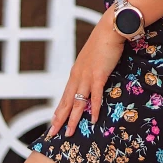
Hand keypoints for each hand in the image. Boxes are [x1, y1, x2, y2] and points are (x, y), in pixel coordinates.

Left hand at [47, 7, 124, 136]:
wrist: (110, 28)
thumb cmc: (103, 42)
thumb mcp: (92, 58)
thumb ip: (90, 69)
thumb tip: (91, 77)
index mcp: (76, 72)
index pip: (65, 94)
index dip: (60, 109)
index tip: (53, 121)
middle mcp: (78, 75)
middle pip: (67, 101)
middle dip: (60, 119)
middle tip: (52, 134)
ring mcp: (87, 76)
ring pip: (78, 102)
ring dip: (73, 119)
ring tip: (69, 133)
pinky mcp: (98, 75)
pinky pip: (95, 95)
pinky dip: (94, 108)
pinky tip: (93, 120)